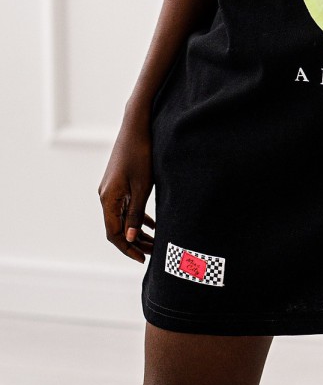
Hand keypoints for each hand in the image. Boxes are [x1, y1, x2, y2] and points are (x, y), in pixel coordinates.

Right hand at [98, 113, 154, 263]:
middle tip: (153, 253)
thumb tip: (131, 239)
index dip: (127, 248)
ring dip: (137, 230)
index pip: (114, 233)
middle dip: (135, 242)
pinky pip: (125, 206)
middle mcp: (105, 195)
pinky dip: (137, 216)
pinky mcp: (119, 182)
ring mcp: (111, 188)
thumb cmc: (141, 154)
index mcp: (108, 198)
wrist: (137, 125)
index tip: (142, 259)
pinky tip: (153, 224)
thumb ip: (135, 214)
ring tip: (155, 242)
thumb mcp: (142, 186)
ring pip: (122, 217)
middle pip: (117, 227)